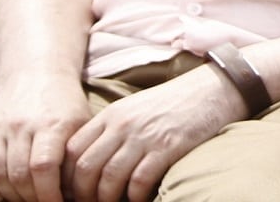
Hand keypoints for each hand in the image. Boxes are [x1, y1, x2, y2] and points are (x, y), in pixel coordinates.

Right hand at [0, 74, 94, 201]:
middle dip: (30, 198)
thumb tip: (76, 194)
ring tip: (21, 200)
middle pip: (19, 174)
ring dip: (9, 195)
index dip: (47, 194)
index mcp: (53, 123)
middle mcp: (22, 123)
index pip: (43, 167)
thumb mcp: (81, 124)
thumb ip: (77, 156)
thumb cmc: (64, 106)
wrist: (36, 73)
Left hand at [66, 65, 246, 201]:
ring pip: (108, 178)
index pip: (72, 150)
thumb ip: (111, 131)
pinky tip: (137, 201)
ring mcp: (144, 136)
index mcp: (111, 115)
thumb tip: (91, 165)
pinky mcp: (167, 147)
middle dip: (82, 194)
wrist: (213, 89)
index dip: (67, 177)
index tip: (73, 192)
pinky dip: (133, 197)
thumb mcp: (134, 110)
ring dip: (105, 199)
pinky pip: (138, 181)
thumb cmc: (172, 104)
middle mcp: (122, 125)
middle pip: (85, 167)